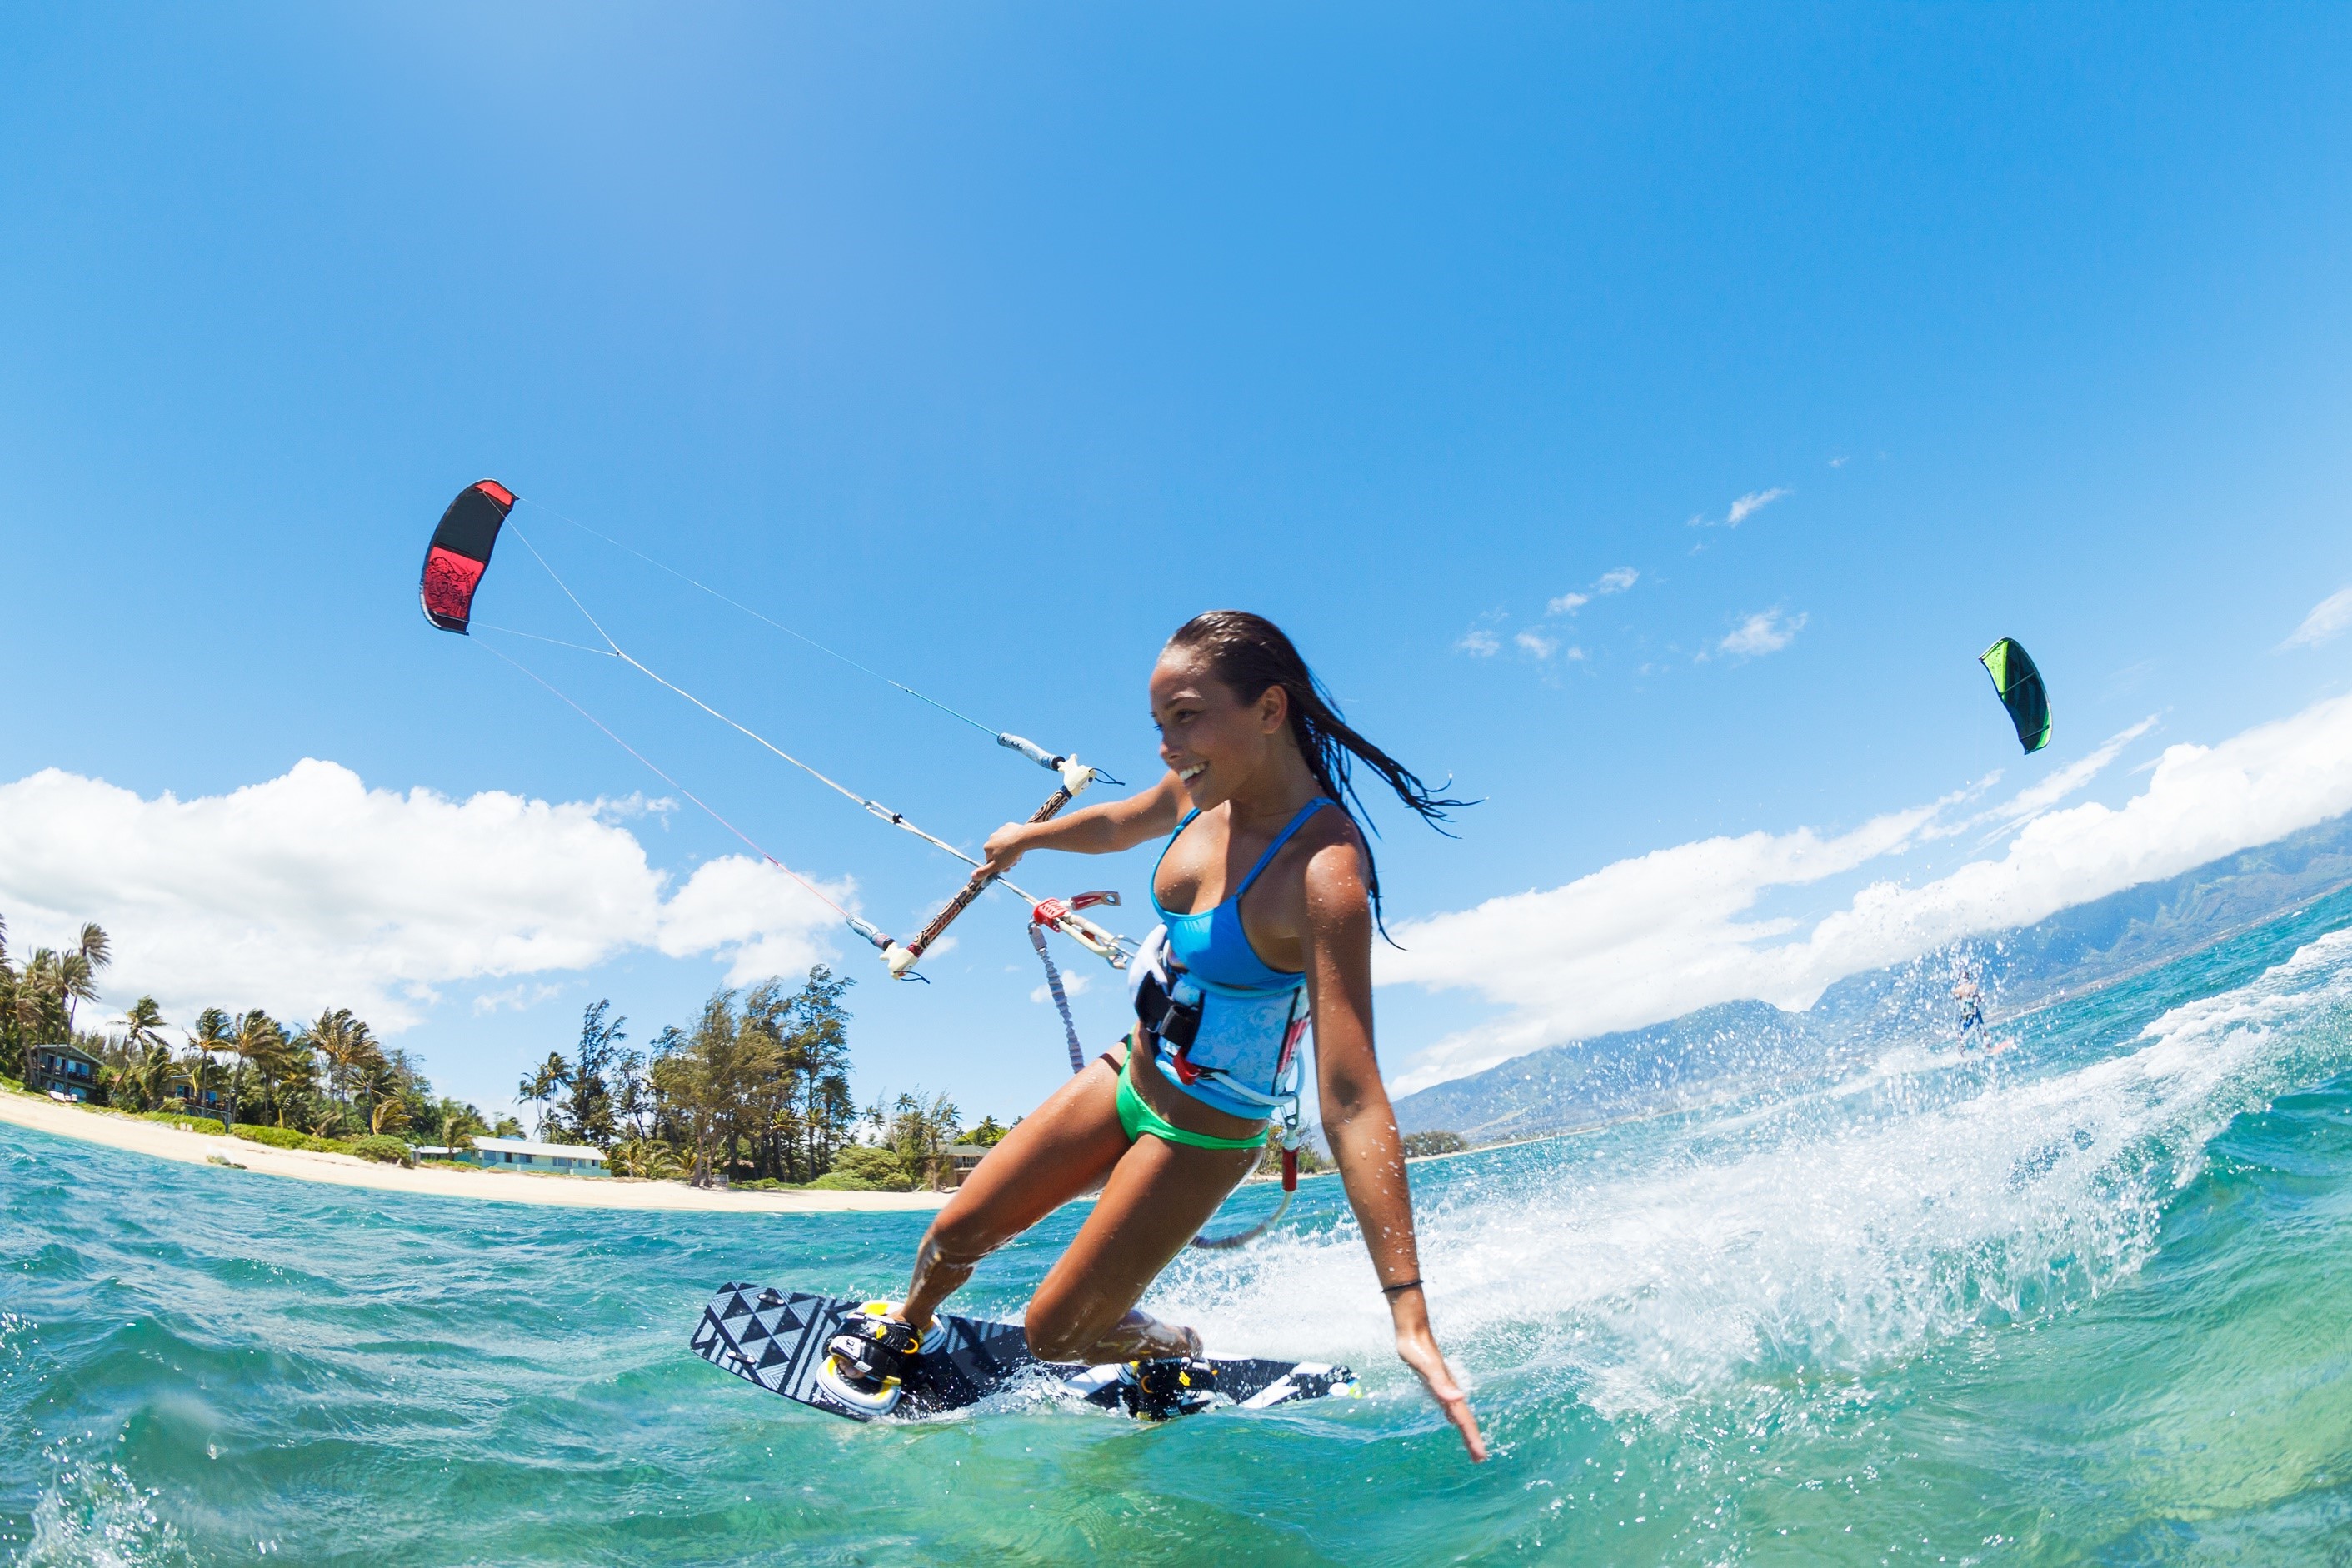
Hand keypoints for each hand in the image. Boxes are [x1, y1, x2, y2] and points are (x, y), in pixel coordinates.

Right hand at [978, 822, 1030, 877]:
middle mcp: (991, 838)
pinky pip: (1011, 836)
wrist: (1024, 838)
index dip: (999, 866)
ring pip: (1005, 844)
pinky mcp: (1009, 826)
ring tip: (1018, 853)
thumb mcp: (997, 866)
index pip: (991, 860)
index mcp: (987, 847)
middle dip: (1005, 859)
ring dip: (1011, 850)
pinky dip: (1014, 840)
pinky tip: (1020, 843)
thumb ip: (985, 871)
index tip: (1007, 868)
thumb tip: (972, 876)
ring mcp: (1000, 831)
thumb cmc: (1010, 853)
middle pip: (998, 852)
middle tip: (1014, 862)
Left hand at [1391, 1303, 1486, 1461]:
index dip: (1473, 1439)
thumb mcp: (1427, 1368)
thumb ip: (1441, 1384)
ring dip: (1464, 1430)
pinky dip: (1452, 1416)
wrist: (1412, 1331)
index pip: (1465, 1420)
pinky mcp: (1435, 1382)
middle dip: (1472, 1439)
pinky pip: (1447, 1405)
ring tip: (1470, 1444)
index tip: (1481, 1456)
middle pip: (1464, 1420)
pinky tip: (1449, 1418)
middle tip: (1479, 1459)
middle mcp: (1450, 1391)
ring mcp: (1443, 1387)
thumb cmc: (1418, 1349)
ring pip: (1457, 1413)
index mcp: (1450, 1392)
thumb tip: (1458, 1399)